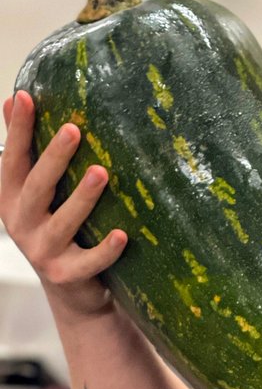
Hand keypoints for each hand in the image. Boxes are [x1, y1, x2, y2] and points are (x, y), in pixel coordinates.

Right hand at [1, 90, 125, 313]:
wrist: (72, 291)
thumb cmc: (58, 228)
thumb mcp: (38, 193)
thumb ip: (28, 153)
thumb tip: (15, 98)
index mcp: (12, 198)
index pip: (13, 159)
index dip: (18, 129)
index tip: (25, 97)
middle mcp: (22, 223)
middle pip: (37, 187)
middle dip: (54, 157)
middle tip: (73, 128)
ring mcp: (43, 251)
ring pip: (63, 222)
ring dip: (83, 198)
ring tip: (101, 172)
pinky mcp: (67, 275)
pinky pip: (89, 261)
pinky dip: (105, 250)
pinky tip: (121, 235)